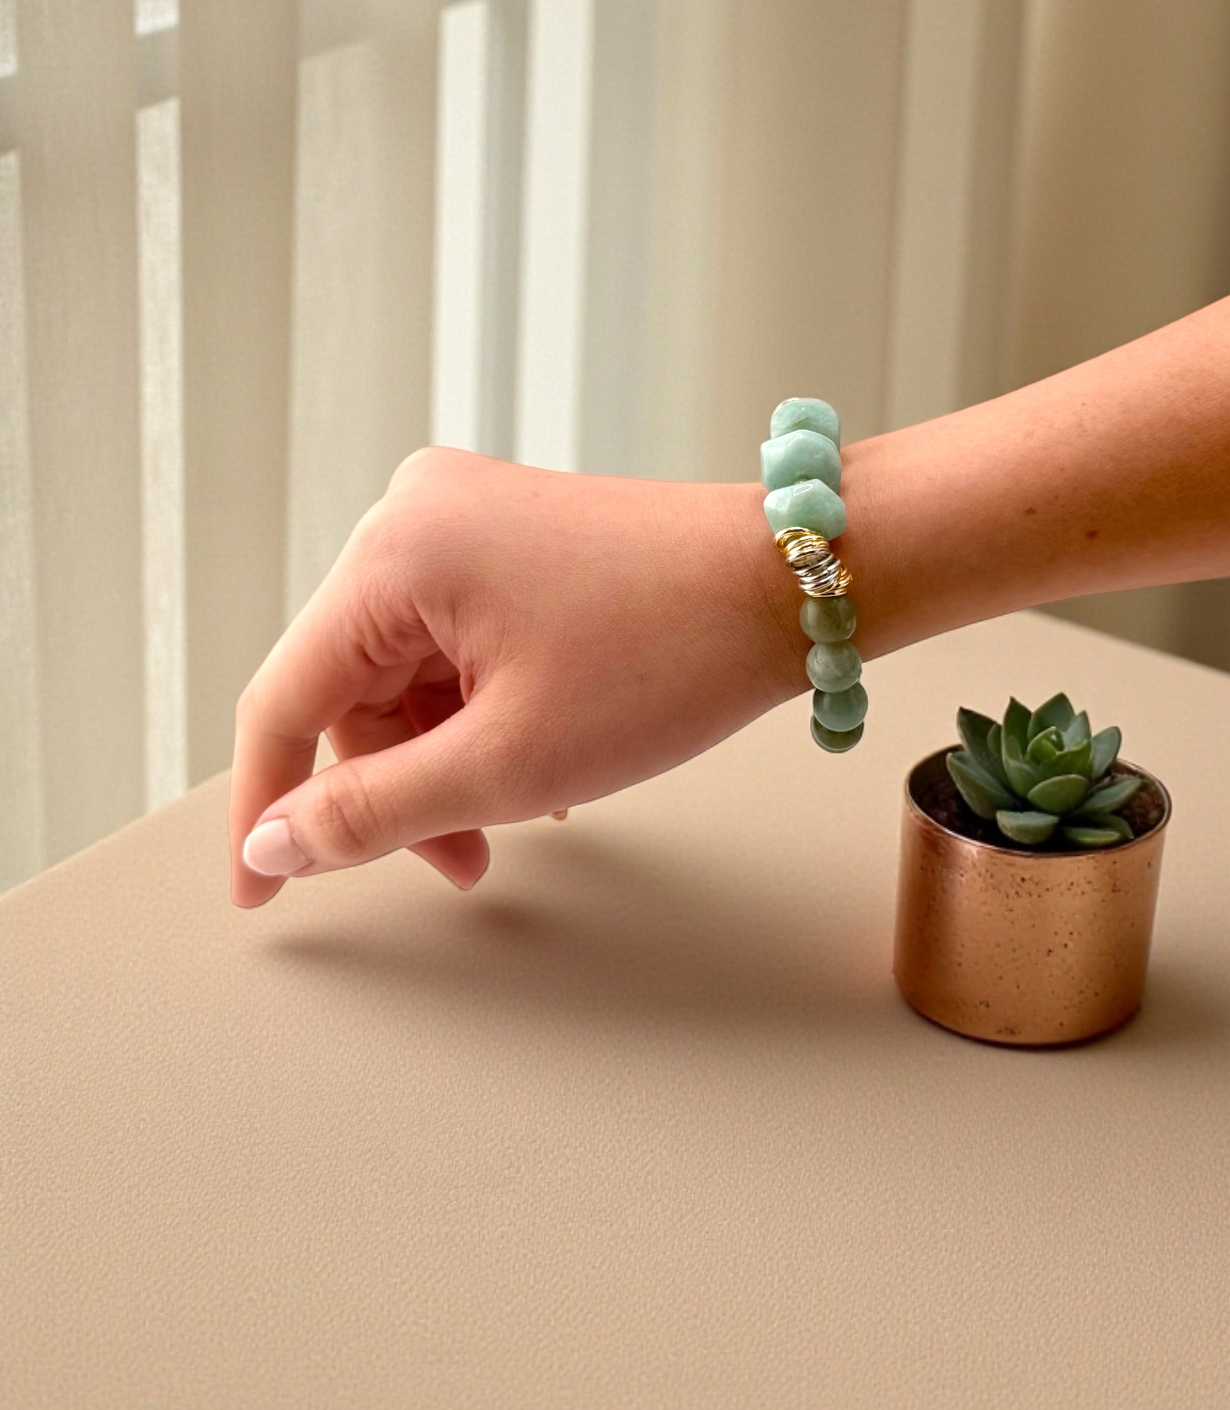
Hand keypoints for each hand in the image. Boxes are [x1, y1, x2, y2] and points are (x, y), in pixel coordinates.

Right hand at [229, 447, 806, 906]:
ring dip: (446, 755)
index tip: (257, 895)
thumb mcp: (509, 762)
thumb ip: (374, 811)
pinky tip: (536, 754)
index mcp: (392, 555)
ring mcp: (460, 516)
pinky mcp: (505, 531)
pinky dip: (478, 709)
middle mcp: (410, 515)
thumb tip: (275, 843)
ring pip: (403, 673)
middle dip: (398, 786)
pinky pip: (450, 640)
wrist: (792, 580)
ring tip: (526, 808)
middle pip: (348, 689)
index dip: (266, 808)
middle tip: (466, 862)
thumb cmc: (670, 654)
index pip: (283, 700)